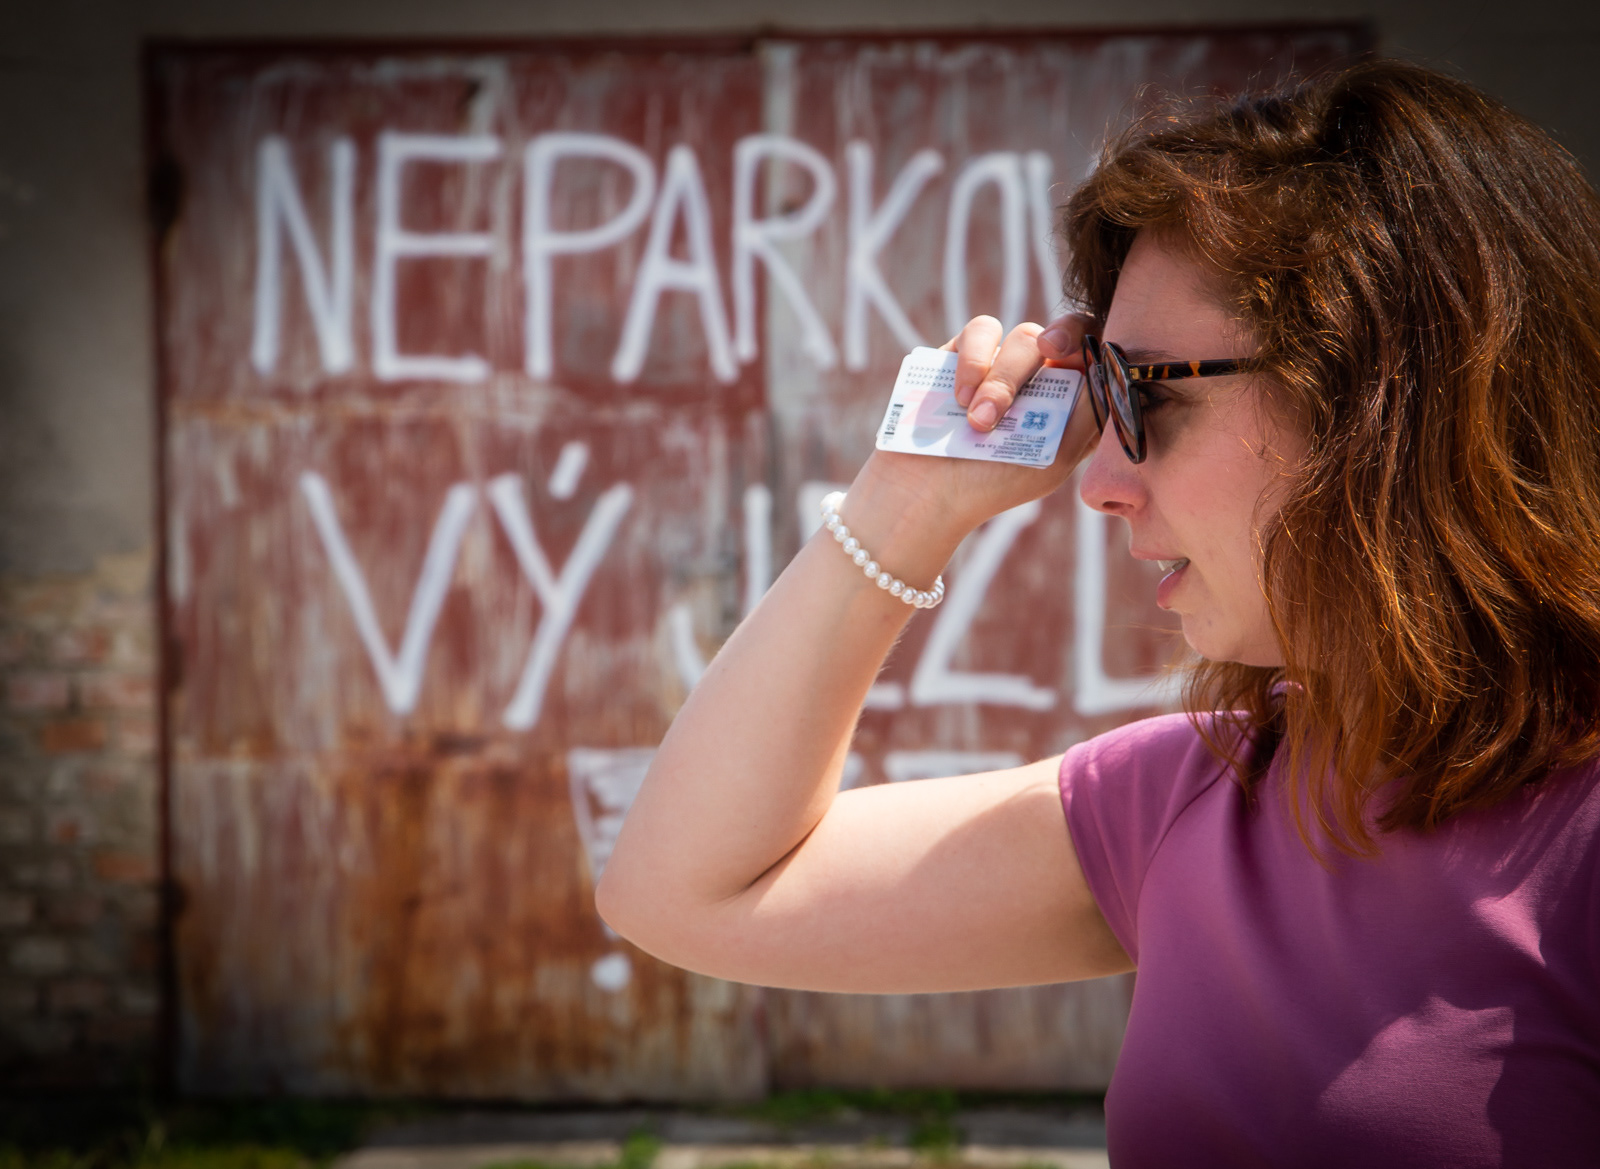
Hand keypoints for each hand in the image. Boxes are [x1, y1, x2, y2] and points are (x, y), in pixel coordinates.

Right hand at [847, 312, 1101, 541]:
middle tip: (1049, 352)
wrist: (928, 493)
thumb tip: (1109, 366)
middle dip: (1058, 341)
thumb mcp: (1055, 455)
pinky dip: (974, 360)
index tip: (1081, 355)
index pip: (1096, 351)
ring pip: (1023, 335)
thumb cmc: (996, 482)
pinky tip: (962, 398)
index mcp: (1069, 399)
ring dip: (1005, 376)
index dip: (1097, 341)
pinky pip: (980, 332)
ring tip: (980, 421)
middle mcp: (1038, 376)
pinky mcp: (962, 354)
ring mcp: (1000, 362)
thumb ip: (1088, 411)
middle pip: (1064, 333)